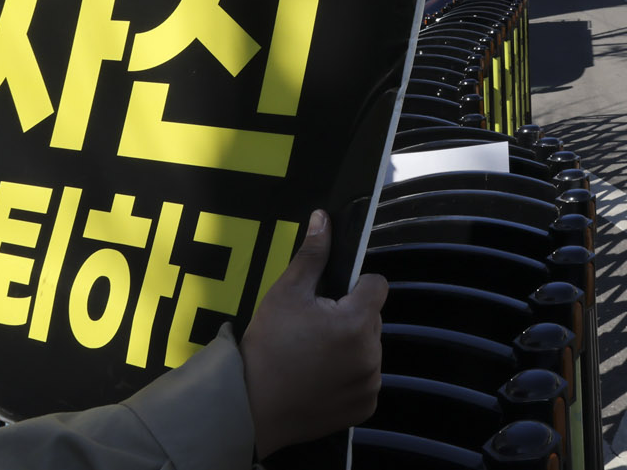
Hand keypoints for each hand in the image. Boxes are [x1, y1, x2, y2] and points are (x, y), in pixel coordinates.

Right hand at [240, 210, 386, 457]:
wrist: (250, 409)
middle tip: (312, 330)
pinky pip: (364, 380)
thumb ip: (312, 256)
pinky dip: (348, 377)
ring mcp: (371, 383)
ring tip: (313, 357)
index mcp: (357, 321)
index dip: (355, 286)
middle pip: (371, 318)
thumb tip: (324, 217)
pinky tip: (319, 381)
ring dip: (350, 348)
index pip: (376, 285)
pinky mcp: (365, 406)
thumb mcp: (285, 294)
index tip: (328, 299)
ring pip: (368, 349)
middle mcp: (373, 353)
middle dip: (349, 318)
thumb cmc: (267, 348)